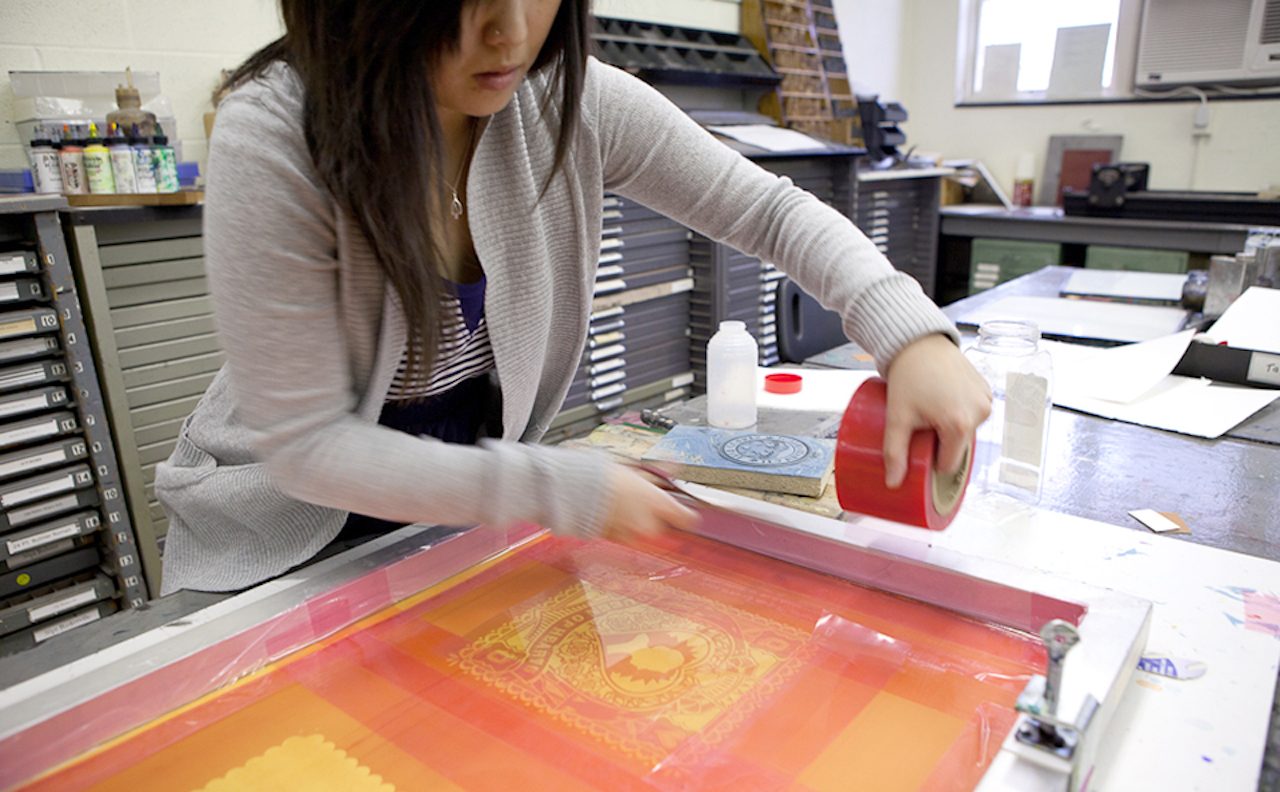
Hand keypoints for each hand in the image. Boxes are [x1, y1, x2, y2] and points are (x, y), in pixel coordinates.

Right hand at [599, 465, 699, 539]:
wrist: (576, 490)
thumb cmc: (604, 477)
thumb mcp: (637, 470)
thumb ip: (659, 472)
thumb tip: (674, 465)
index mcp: (658, 504)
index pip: (687, 519)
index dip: (687, 515)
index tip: (685, 511)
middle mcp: (648, 523)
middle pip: (663, 526)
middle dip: (655, 516)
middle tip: (642, 500)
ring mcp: (631, 535)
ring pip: (643, 531)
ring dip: (637, 521)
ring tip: (623, 503)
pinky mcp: (615, 540)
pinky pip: (625, 535)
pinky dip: (622, 526)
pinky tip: (612, 511)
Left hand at [883, 334, 991, 487]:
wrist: (919, 342)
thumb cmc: (908, 376)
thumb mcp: (897, 417)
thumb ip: (894, 452)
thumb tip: (892, 484)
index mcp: (959, 425)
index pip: (948, 465)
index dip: (930, 462)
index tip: (917, 450)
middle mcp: (979, 414)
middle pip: (957, 447)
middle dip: (939, 443)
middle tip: (920, 426)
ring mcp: (986, 401)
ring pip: (966, 431)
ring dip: (950, 428)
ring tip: (930, 411)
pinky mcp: (987, 390)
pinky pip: (973, 414)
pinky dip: (960, 413)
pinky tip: (944, 402)